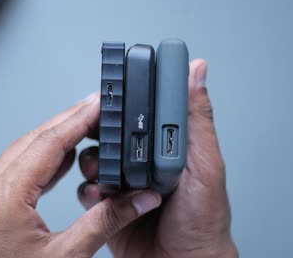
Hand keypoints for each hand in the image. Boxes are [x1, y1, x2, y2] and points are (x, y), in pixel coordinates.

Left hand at [0, 93, 162, 256]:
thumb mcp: (65, 257)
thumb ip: (104, 221)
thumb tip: (138, 199)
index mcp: (2, 200)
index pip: (48, 145)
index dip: (77, 120)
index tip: (96, 104)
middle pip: (32, 142)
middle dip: (67, 122)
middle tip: (94, 109)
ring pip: (20, 152)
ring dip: (53, 139)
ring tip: (83, 128)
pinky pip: (11, 169)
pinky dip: (38, 160)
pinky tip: (59, 158)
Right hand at [78, 59, 237, 256]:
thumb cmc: (202, 220)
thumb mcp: (206, 165)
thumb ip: (197, 121)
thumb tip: (196, 72)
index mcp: (167, 145)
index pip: (145, 109)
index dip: (129, 95)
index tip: (116, 86)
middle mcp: (143, 160)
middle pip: (113, 131)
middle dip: (101, 128)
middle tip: (98, 127)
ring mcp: (124, 181)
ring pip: (94, 158)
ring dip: (92, 161)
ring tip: (101, 168)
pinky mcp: (108, 204)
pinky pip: (87, 189)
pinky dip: (88, 189)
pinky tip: (99, 194)